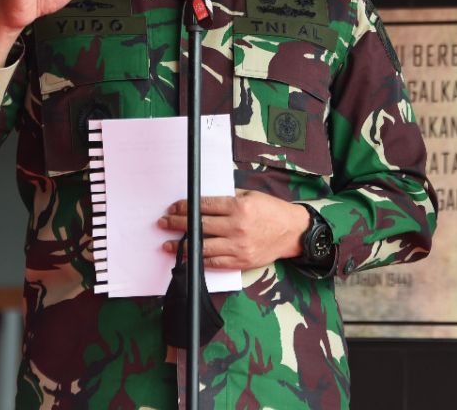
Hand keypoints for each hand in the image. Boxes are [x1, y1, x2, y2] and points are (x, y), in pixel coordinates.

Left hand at [158, 191, 310, 270]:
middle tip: (163, 223)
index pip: (204, 206)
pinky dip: (198, 260)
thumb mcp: (251, 195)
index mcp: (239, 206)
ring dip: (182, 245)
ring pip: (202, 246)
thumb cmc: (272, 211)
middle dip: (177, 224)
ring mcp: (238, 246)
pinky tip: (187, 257)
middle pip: (199, 225)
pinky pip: (214, 262)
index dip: (185, 207)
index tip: (173, 207)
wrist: (293, 232)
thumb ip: (228, 198)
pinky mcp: (241, 261)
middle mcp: (237, 227)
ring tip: (168, 244)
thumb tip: (203, 201)